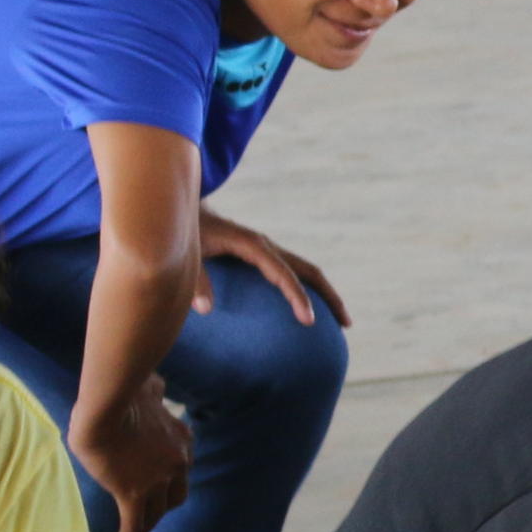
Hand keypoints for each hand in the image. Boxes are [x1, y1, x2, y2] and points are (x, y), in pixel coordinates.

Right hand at [70, 382, 193, 531]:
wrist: (110, 402)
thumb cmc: (123, 390)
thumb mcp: (149, 390)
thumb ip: (155, 396)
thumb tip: (155, 385)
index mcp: (181, 440)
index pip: (180, 467)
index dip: (170, 479)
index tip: (159, 483)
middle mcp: (177, 462)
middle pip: (175, 495)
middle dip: (164, 507)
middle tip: (149, 514)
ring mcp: (158, 480)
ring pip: (155, 513)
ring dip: (146, 526)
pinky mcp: (134, 492)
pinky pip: (133, 522)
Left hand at [196, 211, 346, 326]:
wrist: (185, 207)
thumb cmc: (186, 233)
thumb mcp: (187, 256)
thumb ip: (196, 281)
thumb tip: (205, 310)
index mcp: (253, 246)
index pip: (284, 275)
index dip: (299, 297)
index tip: (309, 321)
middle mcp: (267, 246)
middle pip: (310, 271)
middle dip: (331, 296)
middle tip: (346, 324)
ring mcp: (268, 249)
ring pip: (307, 271)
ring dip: (325, 294)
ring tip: (338, 322)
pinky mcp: (263, 254)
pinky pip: (292, 273)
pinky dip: (306, 290)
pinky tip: (303, 309)